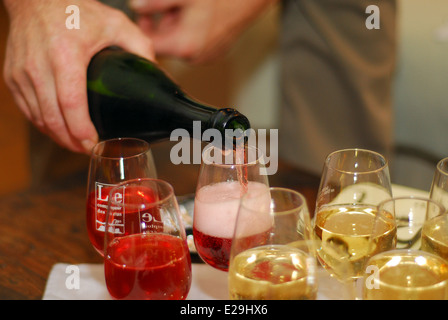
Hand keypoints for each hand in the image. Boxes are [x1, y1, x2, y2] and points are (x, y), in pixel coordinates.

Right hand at [2, 0, 154, 152]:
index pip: (71, 105)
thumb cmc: (74, 10)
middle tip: (89, 150)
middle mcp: (39, 67)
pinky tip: (58, 129)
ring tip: (76, 143)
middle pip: (53, 119)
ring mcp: (21, 73)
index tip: (94, 145)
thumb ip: (140, 46)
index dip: (81, 131)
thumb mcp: (115, 23)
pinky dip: (43, 124)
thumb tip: (157, 71)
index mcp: (66, 56)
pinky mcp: (12, 76)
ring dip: (57, 136)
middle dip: (71, 142)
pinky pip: (27, 110)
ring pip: (38, 119)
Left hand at [129, 0, 276, 62]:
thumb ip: (154, 2)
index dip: (142, 28)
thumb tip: (135, 7)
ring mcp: (208, 56)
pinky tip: (198, 15)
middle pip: (166, 45)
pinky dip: (190, 31)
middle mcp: (196, 57)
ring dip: (175, 26)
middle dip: (161, 24)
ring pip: (180, 43)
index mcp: (185, 46)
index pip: (151, 45)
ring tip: (183, 7)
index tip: (142, 14)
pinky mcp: (216, 52)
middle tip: (164, 6)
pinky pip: (195, 44)